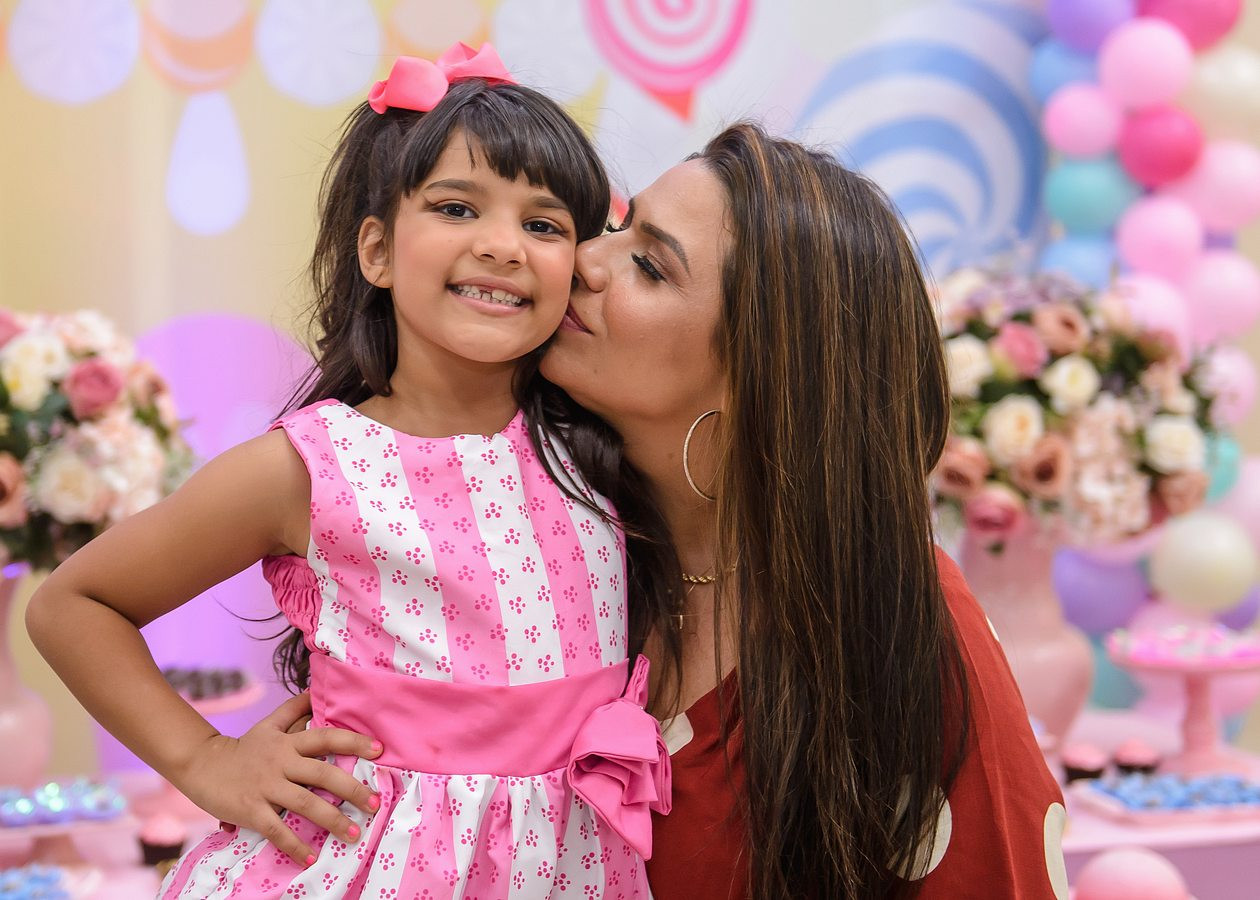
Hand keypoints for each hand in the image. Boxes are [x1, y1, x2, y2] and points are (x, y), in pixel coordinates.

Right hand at [171, 692, 382, 865]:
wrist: (201, 765)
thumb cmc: (243, 748)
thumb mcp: (268, 725)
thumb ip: (293, 709)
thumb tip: (314, 690)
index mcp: (288, 743)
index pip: (325, 738)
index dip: (353, 742)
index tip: (379, 750)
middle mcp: (281, 763)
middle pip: (322, 774)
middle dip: (351, 789)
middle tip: (374, 804)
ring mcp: (266, 787)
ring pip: (305, 804)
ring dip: (332, 820)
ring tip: (354, 834)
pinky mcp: (250, 810)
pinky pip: (277, 829)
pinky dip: (295, 845)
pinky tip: (312, 858)